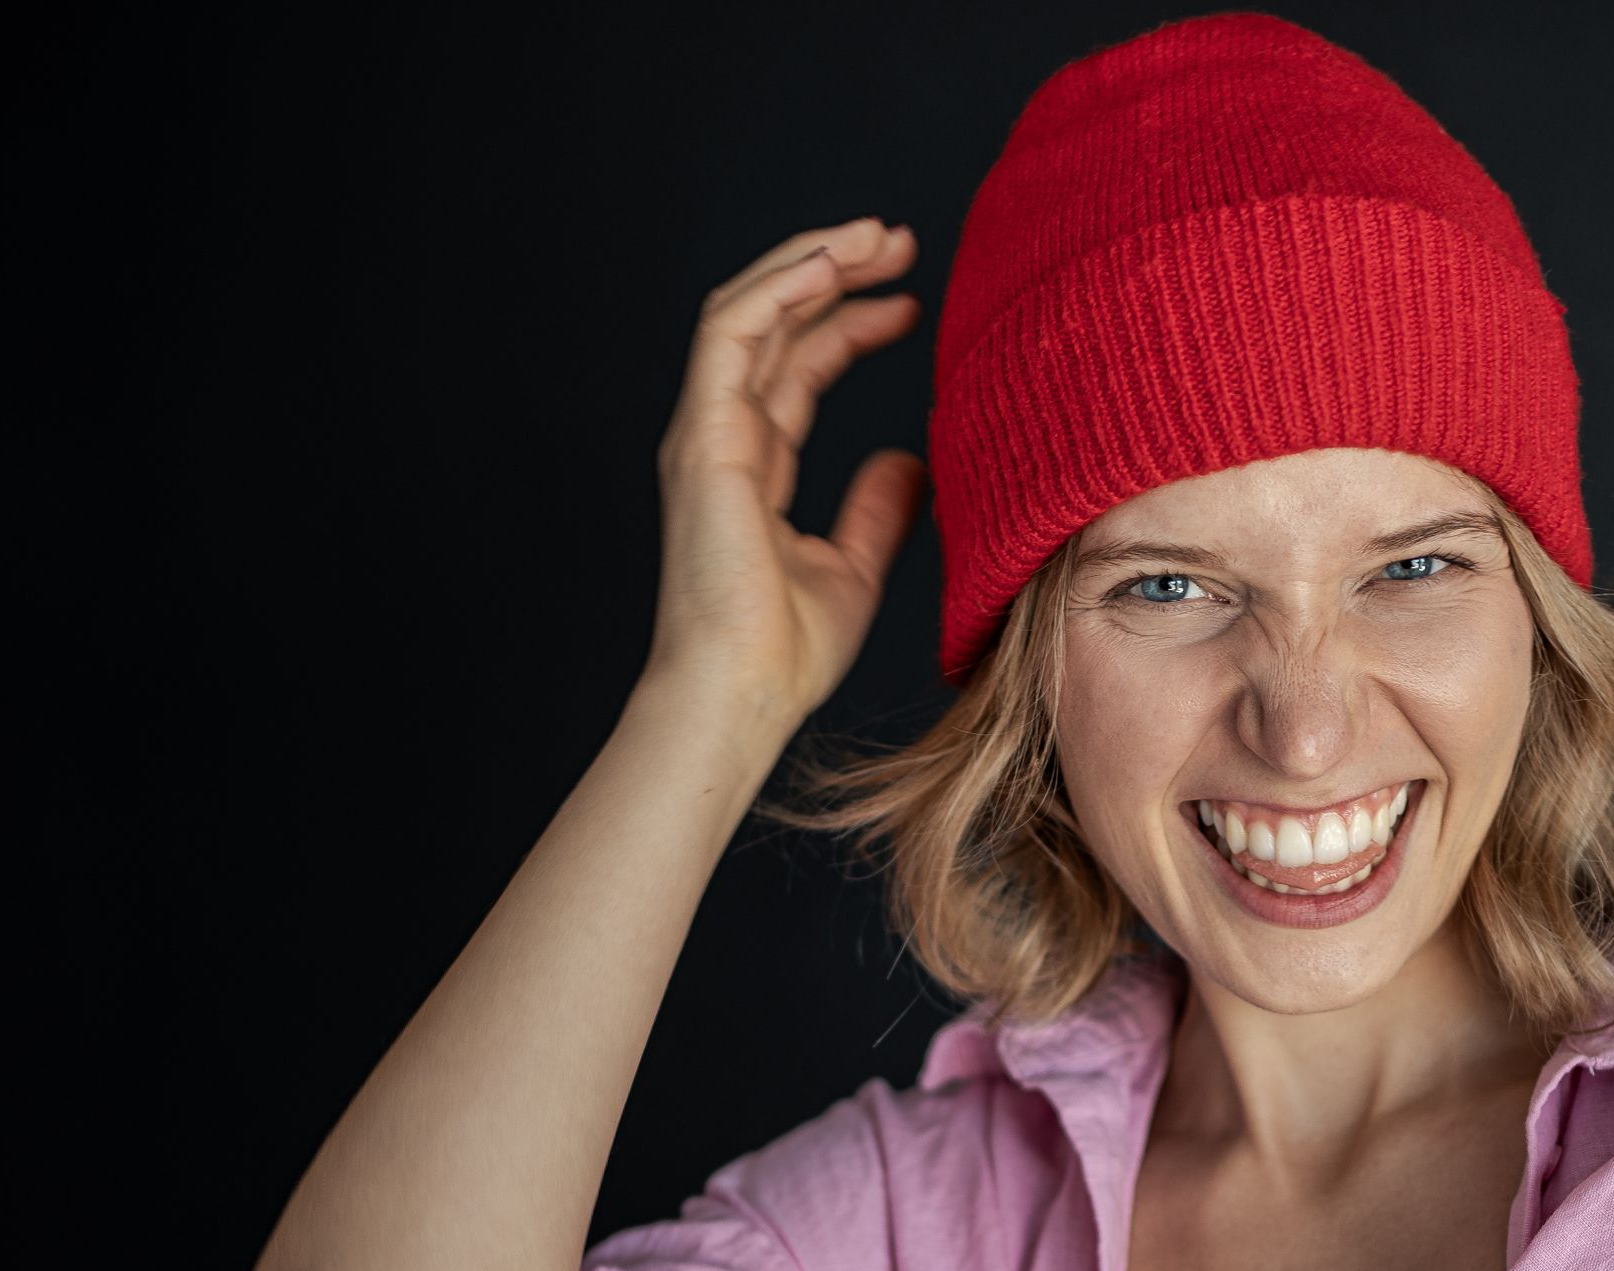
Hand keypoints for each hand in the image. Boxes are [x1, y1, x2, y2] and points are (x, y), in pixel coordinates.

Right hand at [647, 216, 928, 747]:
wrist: (741, 693)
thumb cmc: (784, 653)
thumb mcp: (854, 568)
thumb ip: (877, 509)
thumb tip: (911, 461)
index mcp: (753, 465)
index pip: (799, 367)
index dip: (851, 323)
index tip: (911, 302)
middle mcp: (722, 437)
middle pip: (775, 325)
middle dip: (834, 272)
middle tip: (901, 242)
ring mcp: (705, 432)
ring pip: (748, 310)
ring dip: (809, 261)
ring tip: (876, 234)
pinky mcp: (702, 435)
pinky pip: (730, 332)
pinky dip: (778, 288)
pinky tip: (832, 262)